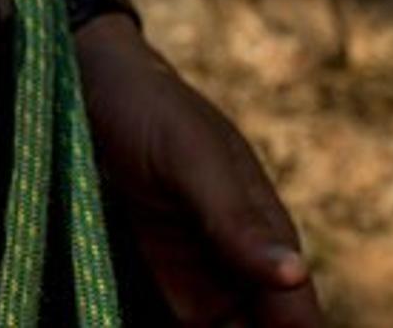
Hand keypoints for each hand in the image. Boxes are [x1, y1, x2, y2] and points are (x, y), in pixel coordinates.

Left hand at [76, 18, 323, 327]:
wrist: (93, 87)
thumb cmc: (151, 108)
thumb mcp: (192, 156)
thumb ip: (238, 218)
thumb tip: (295, 273)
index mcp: (270, 234)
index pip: (299, 317)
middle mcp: (244, 265)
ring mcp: (203, 276)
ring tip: (172, 321)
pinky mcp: (162, 279)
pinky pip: (175, 326)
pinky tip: (134, 325)